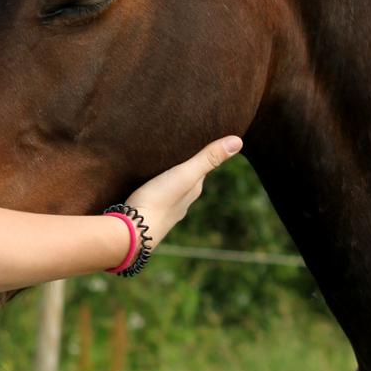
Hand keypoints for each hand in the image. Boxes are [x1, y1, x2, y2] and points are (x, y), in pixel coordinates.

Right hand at [126, 136, 242, 248]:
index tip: (201, 137)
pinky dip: (154, 186)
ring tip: (161, 160)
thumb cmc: (159, 201)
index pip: (202, 168)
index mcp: (193, 190)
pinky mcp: (147, 213)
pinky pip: (155, 196)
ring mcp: (165, 209)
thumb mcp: (185, 175)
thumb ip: (208, 159)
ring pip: (171, 188)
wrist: (132, 232)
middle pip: (188, 179)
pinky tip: (147, 182)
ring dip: (169, 176)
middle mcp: (182, 201)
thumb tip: (238, 141)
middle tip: (179, 145)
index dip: (202, 153)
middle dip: (185, 164)